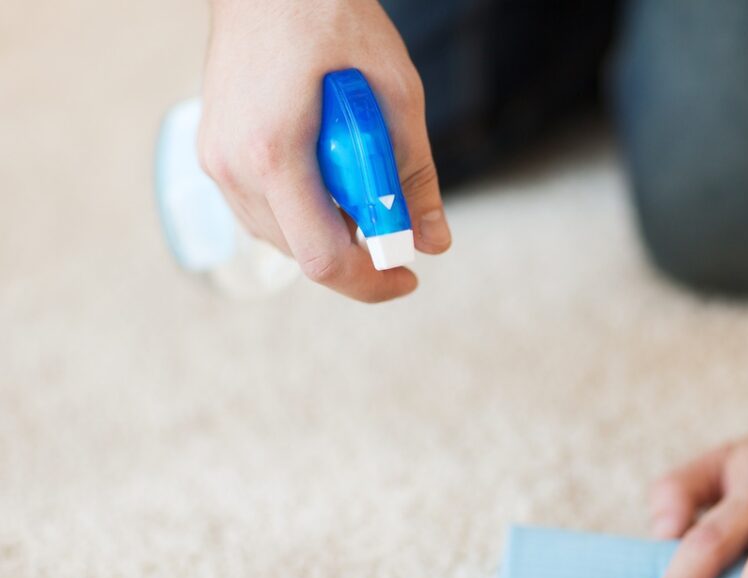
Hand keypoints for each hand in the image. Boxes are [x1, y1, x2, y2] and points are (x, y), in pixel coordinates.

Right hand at [198, 0, 450, 301]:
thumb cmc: (330, 17)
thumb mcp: (394, 92)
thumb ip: (414, 175)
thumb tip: (433, 241)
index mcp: (275, 153)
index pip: (322, 258)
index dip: (370, 281)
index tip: (407, 276)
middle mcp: (234, 167)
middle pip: (303, 254)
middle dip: (357, 251)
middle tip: (394, 214)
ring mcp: (217, 163)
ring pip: (283, 238)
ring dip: (331, 229)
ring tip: (359, 175)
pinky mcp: (214, 155)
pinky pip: (264, 212)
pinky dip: (304, 210)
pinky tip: (328, 171)